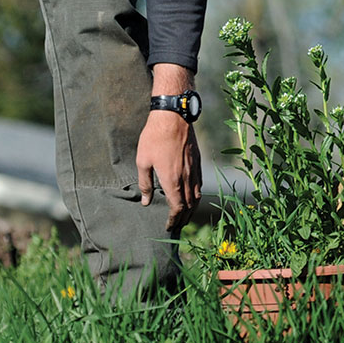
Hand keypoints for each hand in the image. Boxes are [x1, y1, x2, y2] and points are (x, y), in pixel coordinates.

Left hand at [136, 64, 201, 230]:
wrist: (173, 116)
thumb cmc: (154, 138)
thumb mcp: (143, 161)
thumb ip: (145, 183)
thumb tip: (145, 201)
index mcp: (172, 181)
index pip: (177, 208)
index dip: (173, 219)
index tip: (168, 226)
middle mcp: (187, 178)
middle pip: (190, 205)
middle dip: (184, 218)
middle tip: (177, 225)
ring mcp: (194, 169)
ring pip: (197, 196)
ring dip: (192, 209)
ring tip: (186, 215)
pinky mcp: (197, 160)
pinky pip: (200, 183)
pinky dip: (197, 195)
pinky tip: (192, 195)